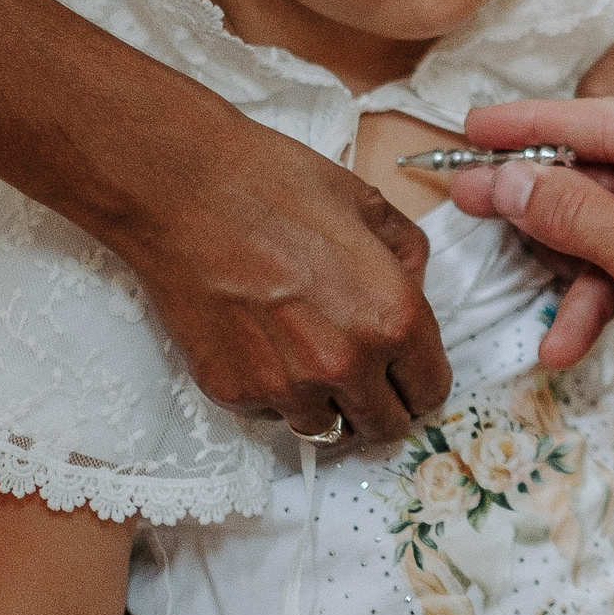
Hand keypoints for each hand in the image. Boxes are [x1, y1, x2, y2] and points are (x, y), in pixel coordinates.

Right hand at [106, 100, 447, 446]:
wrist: (183, 190)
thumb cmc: (274, 185)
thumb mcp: (368, 205)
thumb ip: (407, 255)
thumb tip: (414, 287)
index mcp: (394, 318)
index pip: (430, 390)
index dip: (421, 380)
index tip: (406, 373)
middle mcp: (347, 364)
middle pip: (384, 426)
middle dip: (381, 403)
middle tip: (364, 376)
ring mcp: (287, 386)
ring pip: (327, 429)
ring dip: (327, 403)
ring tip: (306, 354)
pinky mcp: (234, 391)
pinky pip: (270, 412)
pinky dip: (273, 390)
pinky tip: (260, 341)